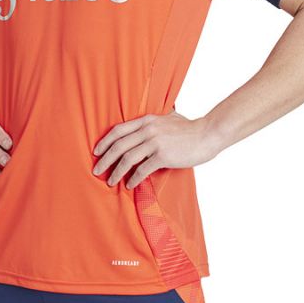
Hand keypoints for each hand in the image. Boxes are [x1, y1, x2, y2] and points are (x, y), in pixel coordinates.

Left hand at [91, 109, 216, 188]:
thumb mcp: (169, 117)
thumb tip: (148, 122)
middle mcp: (148, 129)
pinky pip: (142, 169)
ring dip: (116, 172)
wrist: (208, 134)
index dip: (104, 142)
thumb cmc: (190, 128)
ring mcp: (155, 142)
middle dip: (105, 160)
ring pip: (127, 159)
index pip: (118, 130)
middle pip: (119, 146)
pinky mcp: (163, 156)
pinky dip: (133, 178)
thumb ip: (156, 120)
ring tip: (110, 182)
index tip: (96, 152)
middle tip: (96, 171)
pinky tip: (129, 185)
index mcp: (146, 120)